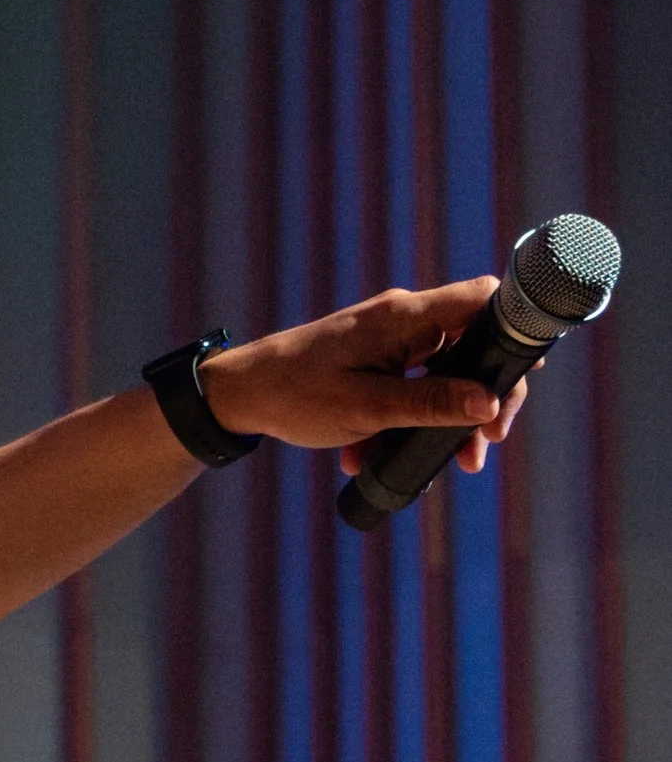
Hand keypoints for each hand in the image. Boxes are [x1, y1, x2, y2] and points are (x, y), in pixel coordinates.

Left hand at [199, 277, 530, 475]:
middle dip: (484, 395)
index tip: (521, 379)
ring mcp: (389, 338)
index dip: (512, 331)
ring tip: (453, 462)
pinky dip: (408, 419)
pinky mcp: (375, 359)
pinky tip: (378, 457)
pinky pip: (411, 384)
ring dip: (447, 417)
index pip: (482, 299)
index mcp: (405, 317)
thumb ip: (431, 404)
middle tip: (487, 441)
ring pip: (443, 372)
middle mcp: (403, 319)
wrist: (240, 396)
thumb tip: (489, 403)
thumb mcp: (368, 409)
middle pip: (471, 344)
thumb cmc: (296, 396)